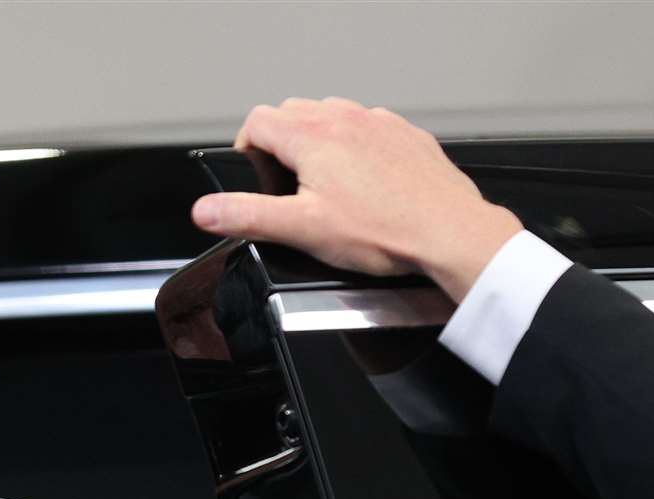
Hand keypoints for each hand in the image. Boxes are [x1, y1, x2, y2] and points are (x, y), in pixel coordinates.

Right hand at [191, 98, 523, 302]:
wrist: (448, 232)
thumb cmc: (384, 232)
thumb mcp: (303, 230)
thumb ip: (248, 216)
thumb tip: (205, 210)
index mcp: (313, 138)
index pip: (257, 121)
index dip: (245, 149)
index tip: (254, 175)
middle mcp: (345, 119)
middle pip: (291, 112)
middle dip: (279, 143)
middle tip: (285, 185)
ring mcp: (378, 123)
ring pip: (330, 114)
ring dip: (316, 140)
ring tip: (323, 183)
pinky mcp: (405, 135)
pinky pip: (367, 126)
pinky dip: (354, 145)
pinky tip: (363, 182)